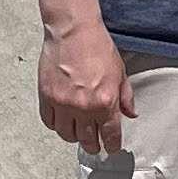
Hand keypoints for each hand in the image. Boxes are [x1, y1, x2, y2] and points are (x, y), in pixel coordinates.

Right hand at [39, 17, 135, 154]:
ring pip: (67, 135)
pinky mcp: (47, 97)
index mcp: (106, 102)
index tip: (111, 148)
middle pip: (87, 140)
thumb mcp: (119, 71)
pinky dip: (56, 125)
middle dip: (93, 146)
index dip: (112, 145)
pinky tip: (62, 121)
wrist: (73, 31)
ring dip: (74, 137)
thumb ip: (125, 96)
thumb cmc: (97, 46)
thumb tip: (131, 114)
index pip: (110, 135)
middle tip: (95, 145)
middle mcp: (84, 107)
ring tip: (78, 133)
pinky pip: (49, 122)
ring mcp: (63, 103)